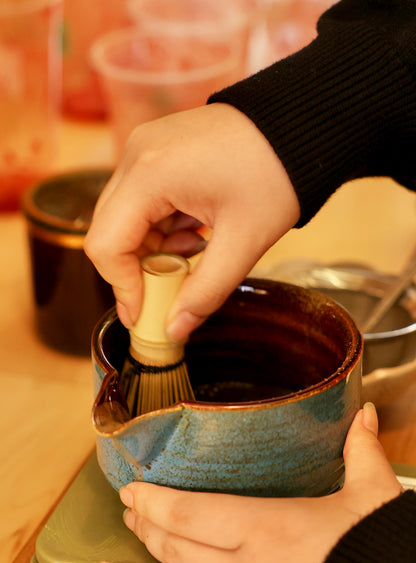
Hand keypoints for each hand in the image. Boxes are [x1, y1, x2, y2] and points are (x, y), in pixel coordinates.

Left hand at [83, 403, 402, 562]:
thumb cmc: (379, 557)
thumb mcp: (374, 500)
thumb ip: (361, 455)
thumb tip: (361, 416)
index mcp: (270, 530)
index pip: (189, 512)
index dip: (154, 501)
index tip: (134, 489)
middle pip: (175, 547)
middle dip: (144, 526)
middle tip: (128, 510)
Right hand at [84, 103, 299, 339]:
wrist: (301, 124)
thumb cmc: (278, 174)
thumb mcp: (243, 242)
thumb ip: (205, 292)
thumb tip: (174, 329)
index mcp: (149, 174)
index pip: (105, 245)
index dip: (122, 287)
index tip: (144, 314)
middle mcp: (136, 155)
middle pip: (110, 231)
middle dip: (137, 270)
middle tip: (171, 290)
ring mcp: (145, 148)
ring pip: (126, 217)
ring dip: (153, 248)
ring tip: (197, 252)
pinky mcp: (158, 150)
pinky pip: (143, 200)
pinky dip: (162, 226)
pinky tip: (195, 231)